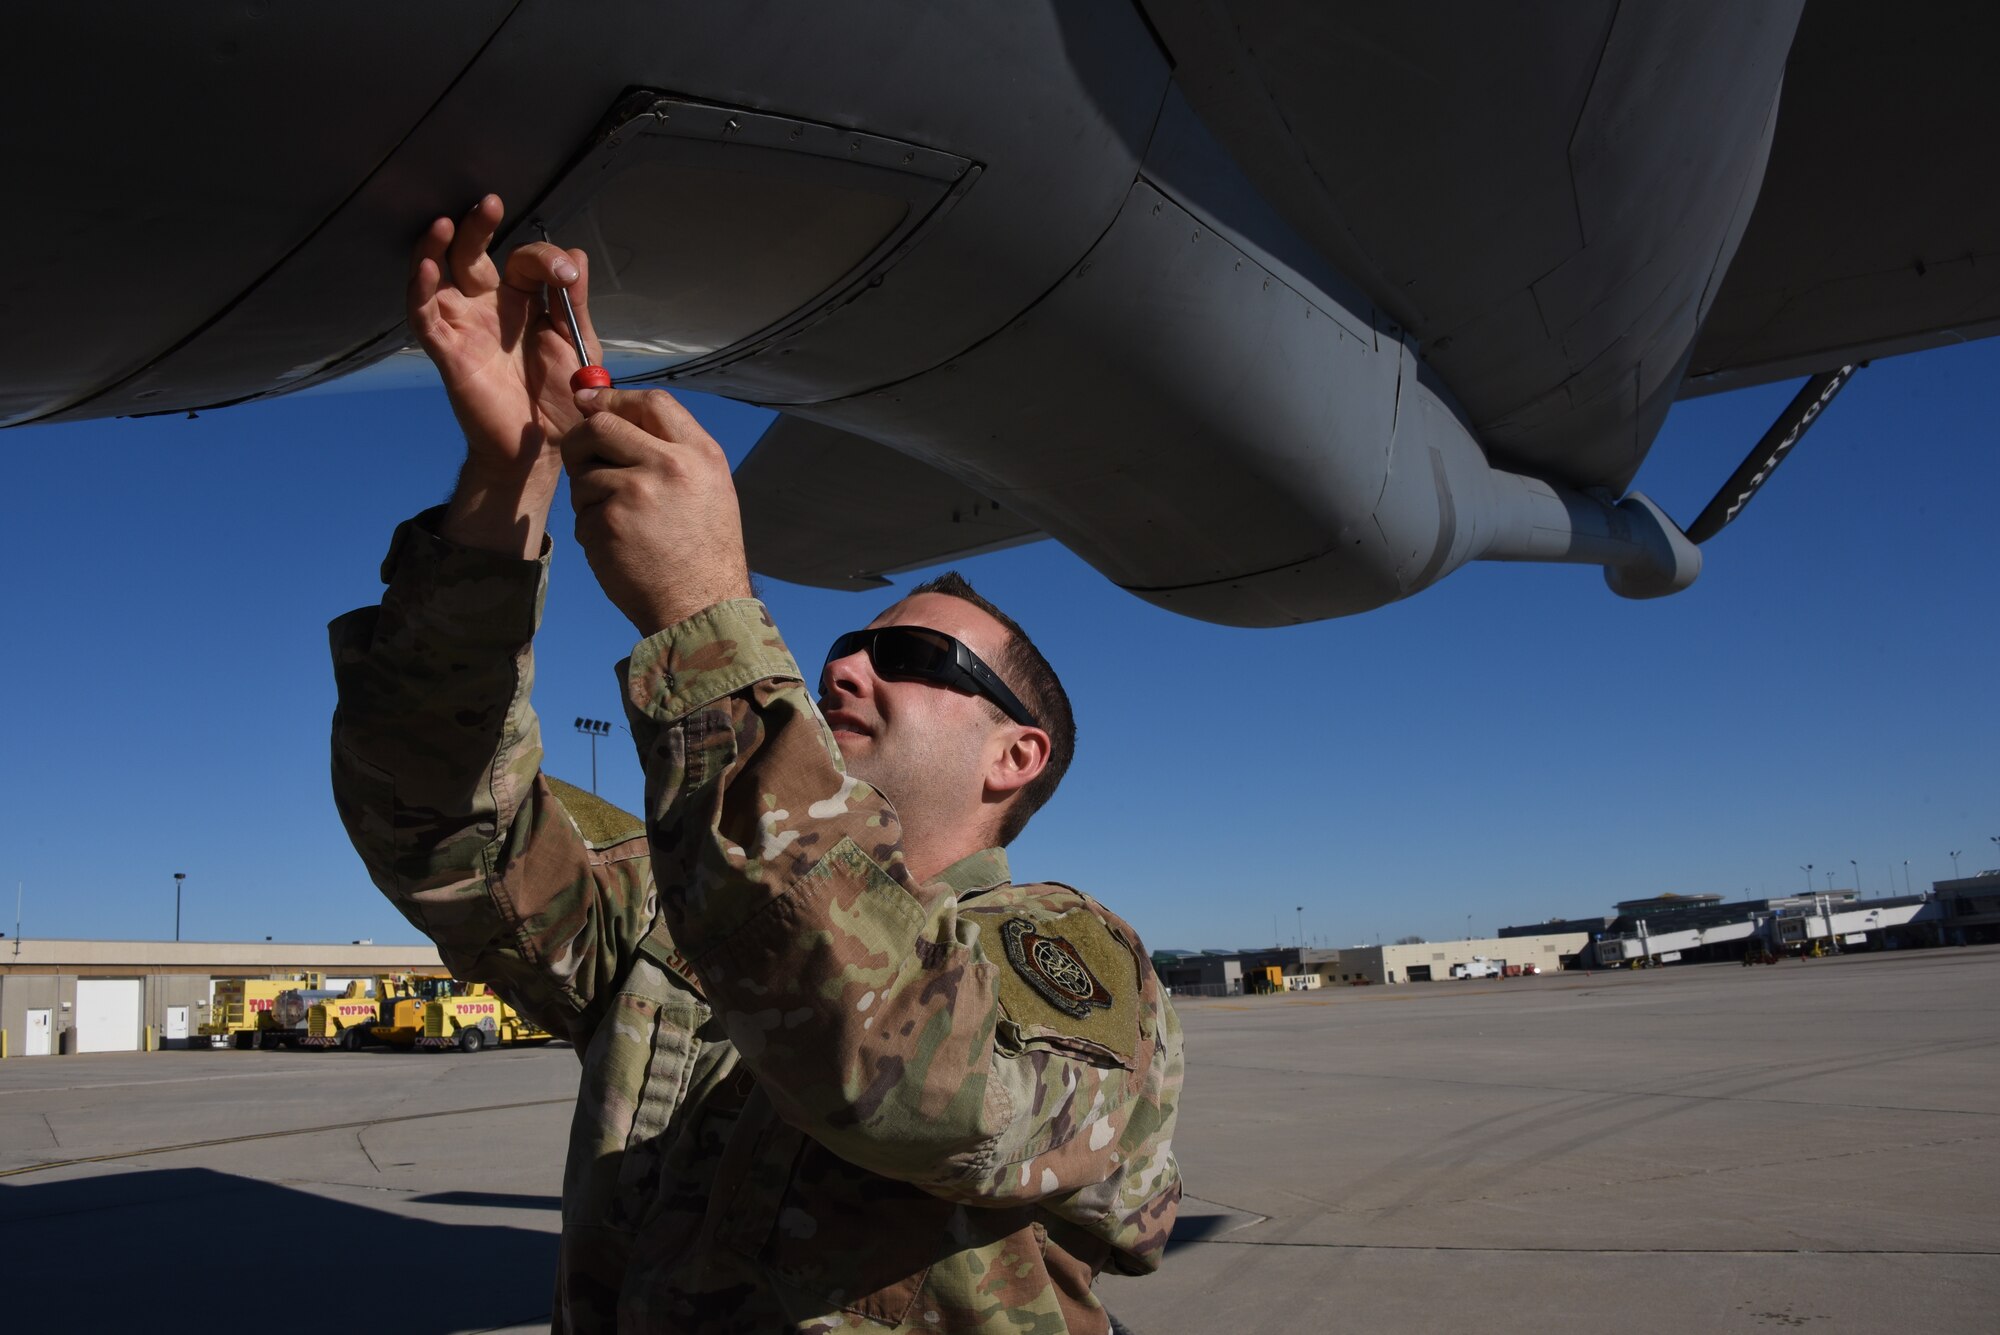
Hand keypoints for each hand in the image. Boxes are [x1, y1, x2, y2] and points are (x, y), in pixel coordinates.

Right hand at [408, 194, 599, 552]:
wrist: (543, 450)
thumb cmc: (561, 398)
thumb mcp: (577, 345)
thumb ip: (573, 303)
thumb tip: (576, 252)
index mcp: (524, 301)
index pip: (526, 261)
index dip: (545, 260)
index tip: (567, 274)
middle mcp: (489, 306)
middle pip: (475, 254)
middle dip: (479, 226)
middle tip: (490, 202)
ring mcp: (465, 326)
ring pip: (440, 275)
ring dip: (437, 248)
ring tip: (445, 223)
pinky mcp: (448, 352)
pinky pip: (425, 316)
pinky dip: (420, 290)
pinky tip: (425, 268)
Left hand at [561, 387, 751, 635]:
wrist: (701, 607)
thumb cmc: (703, 551)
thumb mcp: (708, 488)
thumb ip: (670, 451)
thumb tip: (613, 417)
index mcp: (699, 454)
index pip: (652, 401)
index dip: (613, 398)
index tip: (590, 402)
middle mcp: (669, 465)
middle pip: (602, 426)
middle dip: (580, 440)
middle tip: (580, 458)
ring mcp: (636, 493)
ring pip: (584, 474)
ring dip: (588, 496)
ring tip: (620, 523)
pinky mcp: (609, 522)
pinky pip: (581, 512)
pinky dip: (591, 529)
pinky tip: (618, 548)